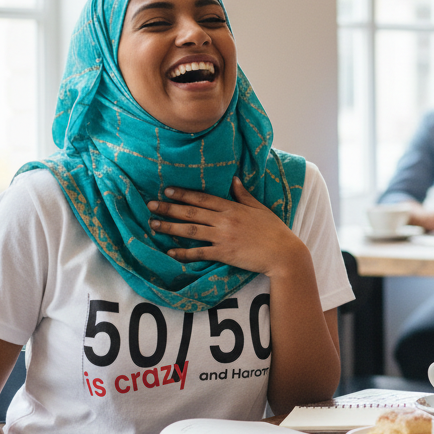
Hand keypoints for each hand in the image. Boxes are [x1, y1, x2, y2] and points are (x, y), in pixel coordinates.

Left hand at [148, 178, 310, 277]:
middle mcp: (225, 221)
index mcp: (233, 208)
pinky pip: (199, 253)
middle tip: (150, 205)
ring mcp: (223, 237)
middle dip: (169, 208)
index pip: (203, 198)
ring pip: (191, 230)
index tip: (167, 190)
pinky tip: (170, 251)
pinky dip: (183, 252)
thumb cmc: (274, 230)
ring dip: (170, 227)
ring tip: (153, 225)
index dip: (184, 194)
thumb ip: (244, 195)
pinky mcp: (224, 254)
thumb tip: (234, 179)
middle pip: (192, 212)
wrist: (283, 253)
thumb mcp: (260, 208)